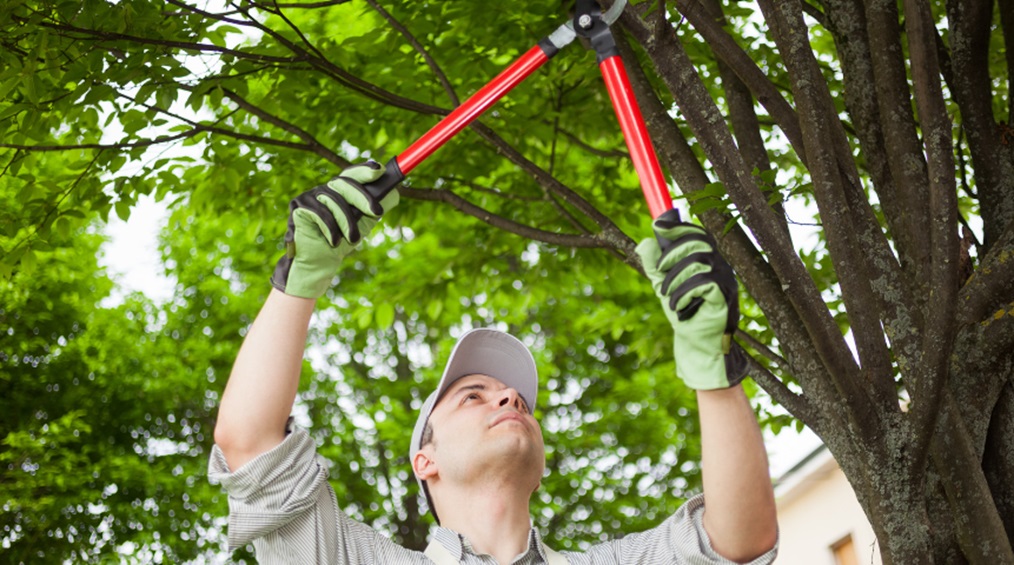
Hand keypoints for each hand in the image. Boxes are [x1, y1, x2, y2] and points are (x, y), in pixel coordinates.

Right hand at [270, 162, 398, 298]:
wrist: (320, 263)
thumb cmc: (342, 241)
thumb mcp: (363, 223)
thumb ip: (374, 208)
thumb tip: (394, 193)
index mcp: (340, 191)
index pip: (352, 175)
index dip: (365, 170)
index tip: (380, 170)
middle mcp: (324, 189)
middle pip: (344, 183)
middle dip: (363, 197)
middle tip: (377, 212)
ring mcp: (310, 195)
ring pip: (334, 200)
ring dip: (346, 222)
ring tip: (351, 239)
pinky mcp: (298, 206)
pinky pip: (319, 212)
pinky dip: (329, 228)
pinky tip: (333, 241)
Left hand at [635, 209, 746, 389]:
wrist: (696, 344)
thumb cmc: (683, 313)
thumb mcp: (663, 286)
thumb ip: (654, 266)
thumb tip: (645, 242)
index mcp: (707, 260)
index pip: (697, 234)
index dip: (679, 227)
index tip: (657, 226)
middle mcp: (720, 266)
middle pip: (697, 242)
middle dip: (672, 254)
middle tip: (660, 272)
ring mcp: (726, 280)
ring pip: (697, 261)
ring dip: (675, 278)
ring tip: (667, 296)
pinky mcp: (725, 296)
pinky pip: (703, 282)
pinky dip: (684, 293)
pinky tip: (679, 306)